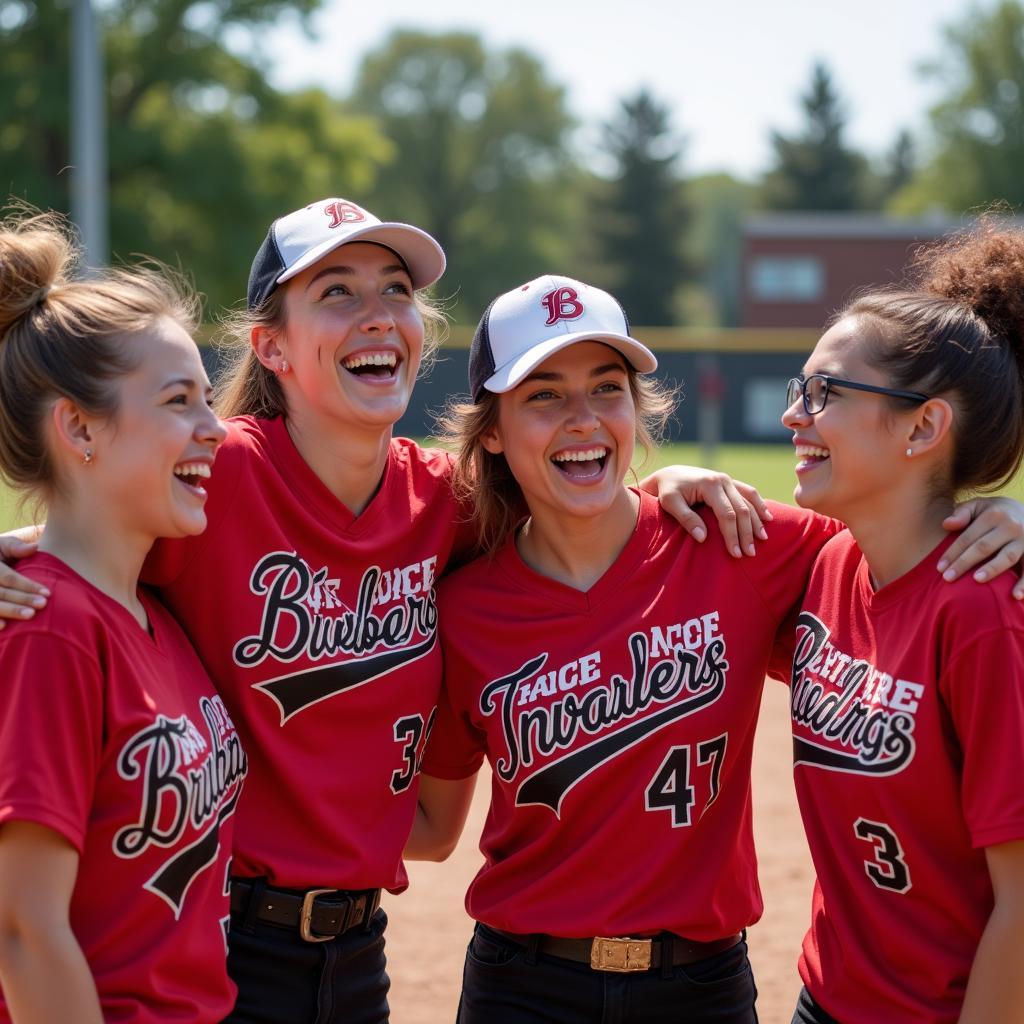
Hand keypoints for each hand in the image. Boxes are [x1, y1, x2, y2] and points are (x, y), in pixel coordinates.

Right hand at [0, 534, 48, 626]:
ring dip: (10, 611)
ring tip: (30, 615)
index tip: (47, 593)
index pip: (8, 578)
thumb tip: (35, 547)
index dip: (27, 586)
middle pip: (1, 593)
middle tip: (42, 605)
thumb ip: (16, 547)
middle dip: (21, 600)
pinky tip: (4, 627)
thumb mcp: (2, 545)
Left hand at [639, 465, 770, 557]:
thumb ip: (686, 519)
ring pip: (749, 501)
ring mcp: (727, 480)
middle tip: (750, 553)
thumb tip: (703, 538)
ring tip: (763, 539)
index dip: (732, 535)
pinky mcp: (729, 482)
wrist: (668, 474)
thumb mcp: (670, 503)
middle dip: (746, 533)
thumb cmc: (666, 490)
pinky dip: (759, 504)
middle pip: (741, 509)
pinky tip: (767, 517)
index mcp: (709, 484)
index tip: (735, 553)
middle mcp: (722, 480)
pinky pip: (749, 492)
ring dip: (757, 521)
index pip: (727, 514)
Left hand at [939, 497, 1023, 598]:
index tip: (939, 568)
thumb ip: (962, 513)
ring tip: (976, 580)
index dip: (952, 553)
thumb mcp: (979, 506)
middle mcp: (1011, 526)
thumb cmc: (995, 513)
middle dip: (964, 563)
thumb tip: (946, 524)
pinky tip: (1015, 596)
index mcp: (993, 515)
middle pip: (983, 547)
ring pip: (1007, 557)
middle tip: (948, 578)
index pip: (968, 537)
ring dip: (992, 569)